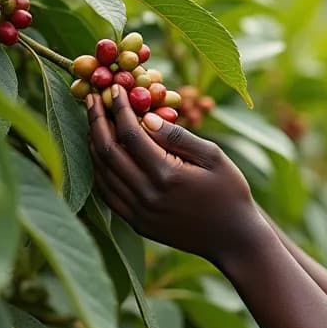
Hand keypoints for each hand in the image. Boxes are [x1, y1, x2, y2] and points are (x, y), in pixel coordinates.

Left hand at [86, 85, 266, 263]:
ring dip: (94, 143)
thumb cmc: (230, 192)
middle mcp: (146, 195)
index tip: (115, 88)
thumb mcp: (213, 157)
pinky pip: (107, 192)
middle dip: (97, 120)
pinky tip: (102, 152)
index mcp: (167, 175)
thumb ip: (178, 136)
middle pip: (108, 151)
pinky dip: (100, 168)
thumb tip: (146, 116)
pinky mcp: (136, 223)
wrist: (233, 239)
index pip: (130, 134)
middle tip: (93, 97)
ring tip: (95, 120)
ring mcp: (138, 212)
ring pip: (102, 172)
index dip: (119, 108)